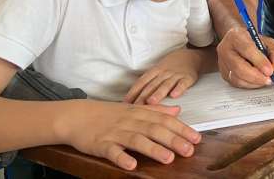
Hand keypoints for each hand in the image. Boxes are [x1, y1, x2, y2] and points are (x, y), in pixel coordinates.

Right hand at [61, 99, 200, 170]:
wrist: (76, 116)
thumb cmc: (108, 114)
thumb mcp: (133, 109)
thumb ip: (156, 110)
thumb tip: (178, 110)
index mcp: (139, 113)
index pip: (164, 120)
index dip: (181, 129)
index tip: (196, 138)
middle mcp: (130, 122)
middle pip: (154, 130)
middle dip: (173, 140)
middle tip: (189, 150)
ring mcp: (115, 133)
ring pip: (137, 140)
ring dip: (153, 149)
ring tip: (168, 159)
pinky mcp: (101, 144)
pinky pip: (112, 151)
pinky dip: (122, 157)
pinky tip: (131, 164)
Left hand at [124, 48, 201, 104]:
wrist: (190, 57)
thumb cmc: (171, 67)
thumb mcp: (157, 71)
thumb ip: (147, 84)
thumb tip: (132, 98)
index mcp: (154, 71)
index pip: (142, 82)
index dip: (133, 92)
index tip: (126, 102)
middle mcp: (163, 73)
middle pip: (152, 85)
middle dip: (143, 96)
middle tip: (135, 106)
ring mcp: (175, 75)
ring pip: (165, 84)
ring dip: (158, 93)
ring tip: (152, 102)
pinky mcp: (187, 78)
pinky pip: (182, 84)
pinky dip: (179, 89)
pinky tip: (174, 95)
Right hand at [217, 26, 273, 88]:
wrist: (240, 42)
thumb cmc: (254, 41)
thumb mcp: (269, 42)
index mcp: (236, 35)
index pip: (246, 49)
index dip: (259, 61)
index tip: (270, 71)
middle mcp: (225, 48)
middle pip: (239, 66)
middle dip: (257, 76)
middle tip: (269, 79)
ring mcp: (222, 61)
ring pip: (237, 77)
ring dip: (254, 82)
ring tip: (265, 80)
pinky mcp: (223, 73)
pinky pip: (236, 83)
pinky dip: (249, 85)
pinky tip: (257, 81)